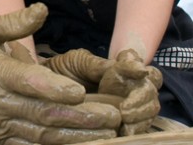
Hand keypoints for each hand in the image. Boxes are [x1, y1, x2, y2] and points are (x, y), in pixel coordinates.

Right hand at [0, 3, 120, 143]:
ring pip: (42, 135)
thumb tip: (42, 9)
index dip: (53, 89)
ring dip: (76, 136)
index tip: (80, 92)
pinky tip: (81, 143)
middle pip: (44, 113)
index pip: (27, 83)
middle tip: (112, 116)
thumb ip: (14, 23)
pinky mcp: (0, 141)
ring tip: (106, 133)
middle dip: (81, 117)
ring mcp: (0, 126)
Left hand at [43, 48, 161, 135]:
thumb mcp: (78, 62)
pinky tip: (124, 130)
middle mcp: (128, 88)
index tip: (136, 70)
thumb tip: (132, 63)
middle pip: (151, 92)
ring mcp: (127, 107)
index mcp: (121, 71)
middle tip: (126, 107)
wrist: (41, 89)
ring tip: (124, 118)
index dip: (143, 70)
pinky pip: (137, 128)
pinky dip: (135, 129)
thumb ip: (102, 64)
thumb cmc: (61, 71)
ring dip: (142, 115)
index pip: (145, 70)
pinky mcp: (120, 124)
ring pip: (149, 110)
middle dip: (143, 98)